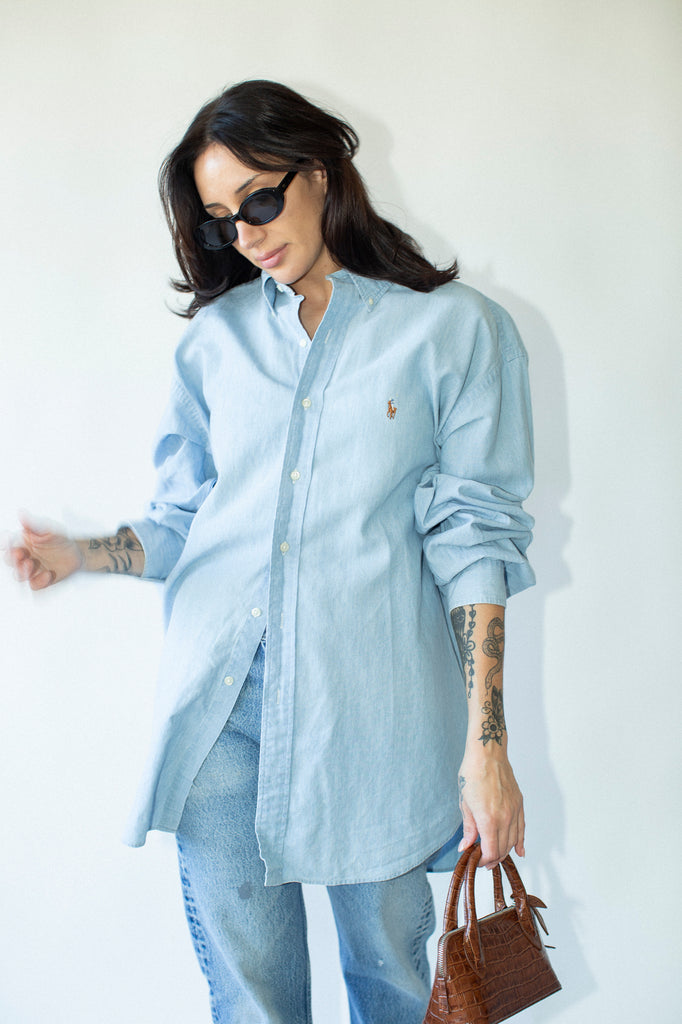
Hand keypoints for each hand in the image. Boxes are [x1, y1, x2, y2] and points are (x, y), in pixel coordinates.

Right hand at [5, 516, 82, 589]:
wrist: (77, 552)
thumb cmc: (60, 538)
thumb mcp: (49, 528)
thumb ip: (34, 524)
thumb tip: (21, 513)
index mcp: (22, 542)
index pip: (6, 543)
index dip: (4, 542)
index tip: (9, 537)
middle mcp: (23, 556)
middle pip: (9, 560)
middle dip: (12, 558)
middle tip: (21, 554)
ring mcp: (30, 569)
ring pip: (18, 575)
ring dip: (22, 571)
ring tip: (31, 563)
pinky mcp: (40, 579)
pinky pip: (34, 585)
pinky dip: (39, 581)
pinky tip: (48, 574)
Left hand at [457, 748, 524, 868]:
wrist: (487, 754)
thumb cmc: (472, 774)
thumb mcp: (464, 803)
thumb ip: (468, 828)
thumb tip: (466, 847)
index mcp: (488, 819)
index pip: (490, 851)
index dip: (483, 860)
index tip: (476, 861)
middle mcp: (505, 818)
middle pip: (502, 849)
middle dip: (492, 858)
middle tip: (482, 860)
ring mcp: (514, 811)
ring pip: (513, 841)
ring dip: (504, 851)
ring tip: (494, 855)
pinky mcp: (519, 804)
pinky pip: (522, 829)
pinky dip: (520, 842)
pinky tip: (519, 851)